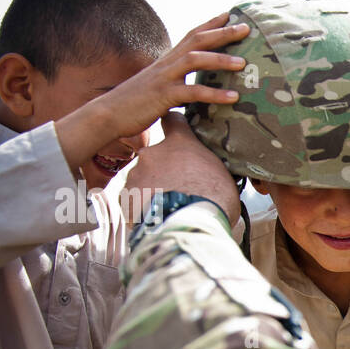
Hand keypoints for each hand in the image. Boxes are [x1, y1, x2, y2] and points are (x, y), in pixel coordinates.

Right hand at [56, 13, 248, 174]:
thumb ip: (175, 82)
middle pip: (197, 40)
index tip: (230, 15)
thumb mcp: (158, 87)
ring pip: (195, 60)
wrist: (108, 114)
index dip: (210, 24)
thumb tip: (190, 88)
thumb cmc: (135, 103)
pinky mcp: (163, 96)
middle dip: (222, 33)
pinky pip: (192, 92)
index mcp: (167, 60)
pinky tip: (233, 97)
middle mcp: (167, 64)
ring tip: (244, 63)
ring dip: (221, 60)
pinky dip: (214, 94)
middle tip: (247, 28)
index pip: (191, 35)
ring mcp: (165, 78)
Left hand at [124, 114, 240, 226]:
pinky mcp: (125, 197)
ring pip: (144, 178)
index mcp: (180, 144)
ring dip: (153, 190)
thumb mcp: (224, 179)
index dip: (176, 127)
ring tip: (169, 210)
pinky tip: (157, 220)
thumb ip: (210, 171)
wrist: (188, 227)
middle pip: (157, 156)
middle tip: (179, 189)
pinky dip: (143, 208)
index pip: (173, 120)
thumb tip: (214, 178)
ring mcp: (136, 174)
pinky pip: (134, 200)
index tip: (179, 135)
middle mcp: (153, 153)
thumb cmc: (213, 202)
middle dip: (165, 169)